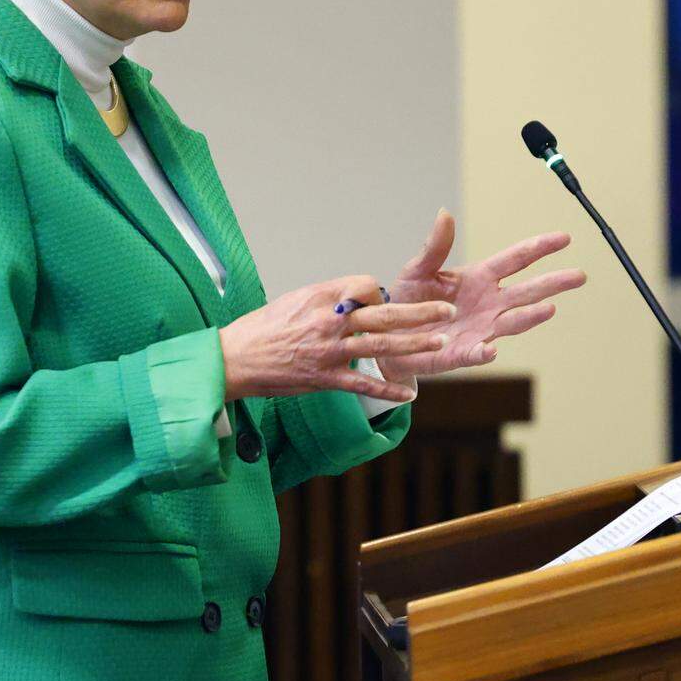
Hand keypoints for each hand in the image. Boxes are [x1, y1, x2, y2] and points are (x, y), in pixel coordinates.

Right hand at [218, 273, 455, 403]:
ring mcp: (329, 352)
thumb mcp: (295, 300)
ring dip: (414, 345)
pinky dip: (387, 390)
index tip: (380, 301)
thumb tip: (356, 299)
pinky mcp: (325, 379)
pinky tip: (408, 394)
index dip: (379, 293)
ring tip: (439, 341)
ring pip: (381, 346)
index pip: (366, 287)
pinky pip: (363, 385)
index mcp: (321, 297)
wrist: (234, 359)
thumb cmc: (262, 328)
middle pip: (384, 314)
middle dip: (419, 313)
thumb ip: (328, 299)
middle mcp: (329, 322)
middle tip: (446, 311)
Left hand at [373, 209, 586, 382]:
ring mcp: (481, 329)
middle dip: (553, 283)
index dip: (539, 248)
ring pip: (512, 322)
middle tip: (579, 275)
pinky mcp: (463, 354)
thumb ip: (434, 247)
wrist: (391, 334)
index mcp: (480, 278)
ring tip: (549, 308)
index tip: (564, 238)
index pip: (516, 260)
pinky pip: (477, 354)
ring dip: (530, 316)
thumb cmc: (408, 299)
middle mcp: (489, 303)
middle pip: (527, 291)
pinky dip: (484, 353)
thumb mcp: (418, 269)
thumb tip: (444, 214)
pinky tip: (491, 350)